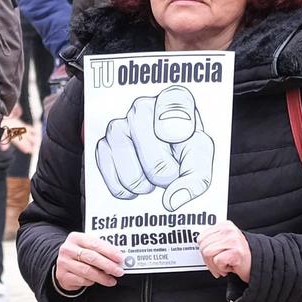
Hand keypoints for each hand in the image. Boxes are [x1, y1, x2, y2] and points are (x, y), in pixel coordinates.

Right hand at [55, 231, 124, 290]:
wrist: (62, 265)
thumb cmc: (79, 255)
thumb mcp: (87, 247)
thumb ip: (100, 249)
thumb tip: (118, 258)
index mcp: (76, 238)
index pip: (95, 244)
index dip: (109, 251)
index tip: (120, 258)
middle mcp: (68, 249)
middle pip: (91, 257)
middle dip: (108, 265)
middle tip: (118, 271)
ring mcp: (64, 263)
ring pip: (87, 271)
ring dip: (102, 277)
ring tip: (111, 280)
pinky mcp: (63, 275)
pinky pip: (81, 280)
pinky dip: (92, 282)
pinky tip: (98, 282)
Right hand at [94, 87, 215, 211]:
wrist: (160, 148)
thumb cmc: (182, 146)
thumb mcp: (199, 157)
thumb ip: (195, 178)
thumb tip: (172, 201)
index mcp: (172, 101)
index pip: (176, 112)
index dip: (178, 130)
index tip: (178, 138)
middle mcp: (142, 108)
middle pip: (159, 167)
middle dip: (167, 178)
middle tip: (169, 169)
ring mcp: (119, 126)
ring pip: (134, 179)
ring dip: (146, 187)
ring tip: (152, 174)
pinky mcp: (102, 146)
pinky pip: (116, 185)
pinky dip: (128, 192)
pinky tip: (136, 179)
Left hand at [197, 222, 249, 279]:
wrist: (256, 265)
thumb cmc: (238, 256)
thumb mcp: (224, 242)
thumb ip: (211, 240)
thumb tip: (198, 243)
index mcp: (225, 225)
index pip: (201, 237)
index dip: (204, 250)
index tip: (212, 256)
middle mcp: (229, 231)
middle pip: (203, 246)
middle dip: (208, 260)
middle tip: (218, 263)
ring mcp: (233, 241)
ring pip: (208, 254)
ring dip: (214, 265)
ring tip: (223, 265)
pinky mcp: (236, 252)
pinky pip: (217, 261)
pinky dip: (222, 269)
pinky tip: (230, 267)